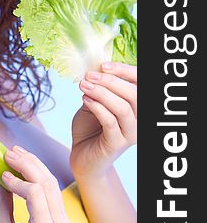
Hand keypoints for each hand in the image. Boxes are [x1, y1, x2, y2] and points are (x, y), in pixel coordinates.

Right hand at [0, 146, 70, 222]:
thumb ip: (2, 199)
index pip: (35, 193)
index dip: (17, 179)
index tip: (1, 172)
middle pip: (47, 184)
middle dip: (28, 164)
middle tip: (9, 152)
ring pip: (52, 185)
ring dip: (35, 166)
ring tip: (17, 153)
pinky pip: (52, 193)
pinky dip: (39, 178)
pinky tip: (26, 167)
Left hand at [70, 62, 136, 180]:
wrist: (82, 157)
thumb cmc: (90, 128)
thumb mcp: (94, 103)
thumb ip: (99, 89)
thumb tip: (95, 70)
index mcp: (137, 107)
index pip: (140, 84)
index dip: (125, 71)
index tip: (103, 65)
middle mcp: (139, 120)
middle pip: (134, 95)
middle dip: (111, 81)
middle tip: (90, 76)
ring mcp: (130, 133)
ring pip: (123, 108)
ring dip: (102, 93)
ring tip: (83, 86)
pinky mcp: (117, 144)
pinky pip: (110, 122)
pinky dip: (97, 107)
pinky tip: (85, 100)